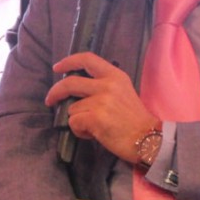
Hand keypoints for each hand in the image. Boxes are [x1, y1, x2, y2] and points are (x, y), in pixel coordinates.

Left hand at [45, 52, 159, 162]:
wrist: (149, 139)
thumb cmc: (135, 120)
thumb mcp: (123, 92)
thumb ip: (103, 86)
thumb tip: (76, 90)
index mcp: (115, 75)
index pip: (87, 59)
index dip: (69, 61)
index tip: (58, 68)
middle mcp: (107, 85)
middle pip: (70, 82)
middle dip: (55, 92)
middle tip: (50, 100)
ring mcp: (101, 101)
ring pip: (72, 109)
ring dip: (78, 119)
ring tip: (94, 127)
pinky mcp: (95, 118)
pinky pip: (74, 122)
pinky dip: (80, 131)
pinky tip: (94, 134)